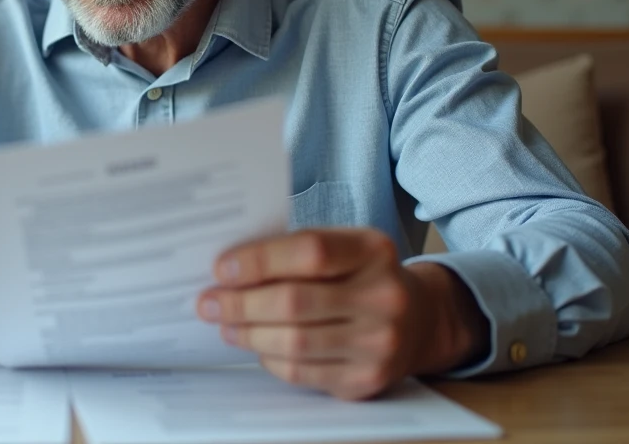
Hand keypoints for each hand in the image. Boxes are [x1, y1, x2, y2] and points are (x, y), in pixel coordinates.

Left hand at [196, 228, 487, 399]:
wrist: (420, 320)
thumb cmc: (362, 275)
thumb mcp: (344, 248)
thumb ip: (296, 252)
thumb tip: (229, 269)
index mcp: (373, 250)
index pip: (309, 252)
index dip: (259, 261)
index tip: (221, 268)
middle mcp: (384, 296)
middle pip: (295, 302)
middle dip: (241, 304)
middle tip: (208, 303)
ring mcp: (379, 343)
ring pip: (295, 342)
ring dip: (248, 334)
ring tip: (225, 325)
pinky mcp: (366, 380)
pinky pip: (303, 372)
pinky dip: (271, 359)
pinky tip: (256, 346)